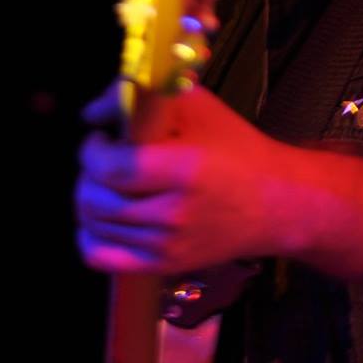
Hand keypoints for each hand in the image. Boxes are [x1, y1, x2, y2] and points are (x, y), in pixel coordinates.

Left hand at [75, 84, 315, 275]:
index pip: (112, 168)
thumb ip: (141, 97)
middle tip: (103, 159)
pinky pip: (103, 258)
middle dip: (87, 174)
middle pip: (96, 200)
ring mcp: (168, 245)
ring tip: (108, 182)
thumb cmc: (235, 148)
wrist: (276, 203)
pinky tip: (104, 216)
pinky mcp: (165, 265)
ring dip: (89, 198)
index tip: (101, 138)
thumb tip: (91, 114)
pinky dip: (90, 236)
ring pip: (95, 226)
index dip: (92, 152)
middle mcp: (174, 214)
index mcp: (185, 170)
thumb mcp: (197, 105)